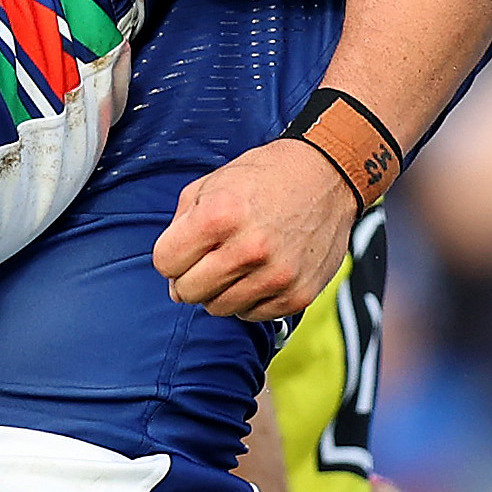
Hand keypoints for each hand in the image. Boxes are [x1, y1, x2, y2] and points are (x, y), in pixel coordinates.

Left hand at [152, 140, 357, 319]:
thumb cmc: (266, 178)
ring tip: (237, 263)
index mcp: (219, 214)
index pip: (165, 262)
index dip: (171, 255)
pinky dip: (250, 298)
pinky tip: (260, 272)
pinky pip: (252, 314)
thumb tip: (170, 273)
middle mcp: (248, 248)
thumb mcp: (211, 183)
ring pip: (217, 308)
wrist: (326, 177)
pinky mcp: (298, 295)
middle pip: (188, 291)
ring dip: (220, 289)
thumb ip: (180, 225)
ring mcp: (276, 275)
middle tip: (209, 259)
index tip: (186, 248)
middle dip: (189, 277)